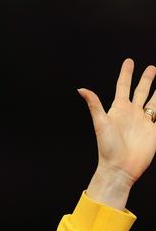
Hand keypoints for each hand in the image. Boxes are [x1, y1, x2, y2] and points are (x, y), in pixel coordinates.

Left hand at [79, 58, 155, 207]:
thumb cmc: (107, 148)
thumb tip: (81, 89)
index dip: (126, 73)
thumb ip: (94, 105)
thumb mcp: (100, 123)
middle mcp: (132, 113)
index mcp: (119, 109)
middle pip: (140, 91)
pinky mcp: (153, 131)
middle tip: (151, 67)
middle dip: (145, 79)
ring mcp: (143, 122)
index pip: (123, 86)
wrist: (120, 168)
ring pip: (153, 101)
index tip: (129, 61)